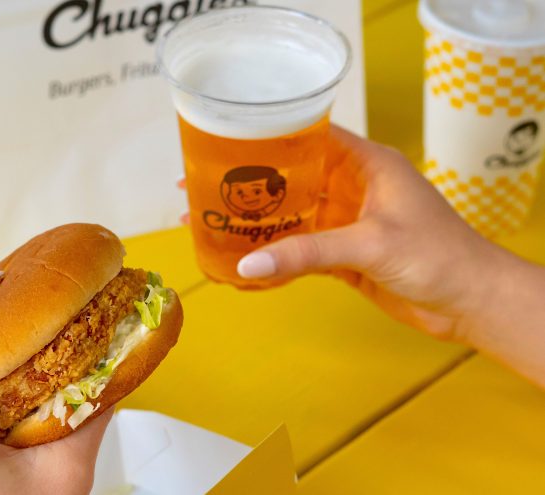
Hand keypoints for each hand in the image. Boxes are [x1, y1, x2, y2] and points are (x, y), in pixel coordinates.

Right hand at [237, 126, 516, 342]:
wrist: (469, 301)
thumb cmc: (436, 255)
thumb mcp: (370, 244)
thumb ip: (308, 252)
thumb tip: (247, 265)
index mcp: (367, 164)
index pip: (313, 136)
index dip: (273, 136)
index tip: (230, 140)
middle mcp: (354, 187)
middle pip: (297, 177)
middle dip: (257, 182)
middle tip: (208, 185)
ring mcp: (349, 222)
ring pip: (296, 215)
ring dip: (264, 220)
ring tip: (218, 219)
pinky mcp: (347, 254)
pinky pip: (304, 249)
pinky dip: (279, 254)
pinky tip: (248, 259)